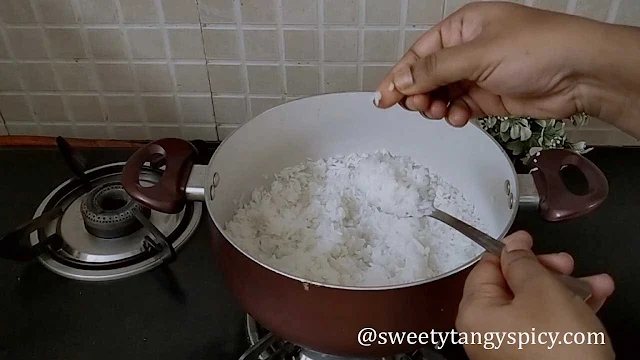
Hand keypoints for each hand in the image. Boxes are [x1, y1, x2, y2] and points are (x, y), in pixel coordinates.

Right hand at [375, 2, 639, 137]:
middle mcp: (469, 50)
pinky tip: (459, 117)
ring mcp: (479, 74)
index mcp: (463, 28)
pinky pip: (460, 107)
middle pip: (428, 75)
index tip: (383, 97)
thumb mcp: (477, 55)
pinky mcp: (490, 96)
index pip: (419, 53)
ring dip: (436, 106)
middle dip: (418, 93)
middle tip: (415, 106)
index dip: (399, 76)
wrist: (580, 74)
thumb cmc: (540, 48)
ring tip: (438, 112)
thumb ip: (435, 70)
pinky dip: (455, 115)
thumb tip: (403, 80)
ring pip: (442, 94)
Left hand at [456, 231, 614, 359]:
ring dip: (565, 289)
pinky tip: (594, 300)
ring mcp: (507, 348)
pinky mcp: (531, 358)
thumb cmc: (557, 348)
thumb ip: (524, 263)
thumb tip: (512, 247)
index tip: (529, 239)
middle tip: (567, 264)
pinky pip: (545, 326)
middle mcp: (485, 333)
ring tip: (595, 283)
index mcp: (475, 312)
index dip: (511, 250)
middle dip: (546, 271)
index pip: (486, 268)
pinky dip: (567, 312)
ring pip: (534, 306)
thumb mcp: (542, 291)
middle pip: (511, 287)